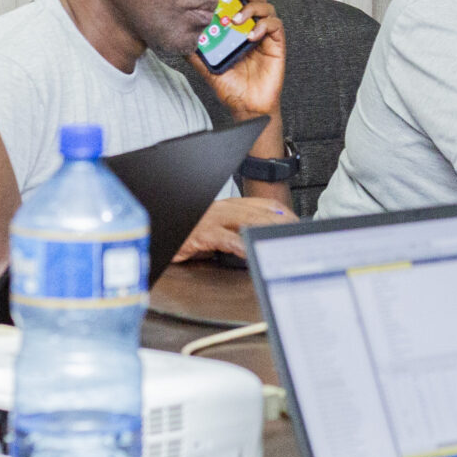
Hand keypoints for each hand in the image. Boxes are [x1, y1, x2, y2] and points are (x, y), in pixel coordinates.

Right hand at [170, 196, 296, 263]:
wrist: (158, 227)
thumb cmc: (186, 231)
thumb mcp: (214, 229)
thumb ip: (233, 232)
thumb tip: (253, 242)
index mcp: (227, 206)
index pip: (261, 204)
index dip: (281, 212)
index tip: (296, 221)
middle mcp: (222, 209)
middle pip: (259, 213)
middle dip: (281, 223)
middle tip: (297, 234)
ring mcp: (213, 220)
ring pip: (247, 222)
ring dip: (267, 231)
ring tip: (282, 240)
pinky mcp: (203, 234)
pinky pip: (227, 239)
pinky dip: (241, 246)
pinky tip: (252, 252)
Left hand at [196, 0, 285, 120]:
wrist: (246, 106)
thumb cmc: (231, 87)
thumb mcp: (207, 67)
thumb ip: (197, 52)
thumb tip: (180, 38)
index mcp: (238, 28)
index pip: (238, 0)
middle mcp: (253, 28)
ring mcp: (266, 35)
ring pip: (267, 7)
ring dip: (251, 8)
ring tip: (237, 20)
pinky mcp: (277, 44)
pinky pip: (275, 26)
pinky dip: (263, 26)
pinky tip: (251, 35)